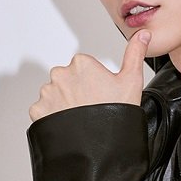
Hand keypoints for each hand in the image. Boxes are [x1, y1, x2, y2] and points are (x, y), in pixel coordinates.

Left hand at [28, 32, 149, 122]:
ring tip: (80, 118)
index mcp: (81, 63)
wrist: (99, 146)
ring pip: (55, 95)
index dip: (94, 83)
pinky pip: (44, 110)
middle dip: (77, 92)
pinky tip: (68, 124)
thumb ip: (135, 53)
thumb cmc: (116, 113)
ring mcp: (48, 92)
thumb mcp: (131, 81)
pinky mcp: (38, 110)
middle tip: (91, 108)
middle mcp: (61, 74)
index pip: (84, 68)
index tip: (101, 94)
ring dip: (64, 104)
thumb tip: (142, 34)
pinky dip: (53, 116)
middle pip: (68, 80)